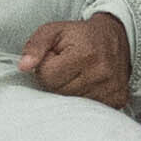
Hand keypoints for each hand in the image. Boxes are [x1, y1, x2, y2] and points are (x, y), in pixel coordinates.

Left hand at [15, 10, 135, 109]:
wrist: (116, 38)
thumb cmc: (80, 35)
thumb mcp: (54, 31)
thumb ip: (36, 45)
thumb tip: (23, 67)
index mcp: (85, 55)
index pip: (48, 76)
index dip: (46, 67)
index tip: (55, 59)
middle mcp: (101, 74)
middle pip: (58, 93)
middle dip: (56, 81)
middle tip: (65, 68)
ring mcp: (111, 90)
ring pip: (72, 104)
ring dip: (68, 92)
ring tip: (76, 75)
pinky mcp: (117, 101)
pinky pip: (88, 109)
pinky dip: (83, 99)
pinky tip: (87, 85)